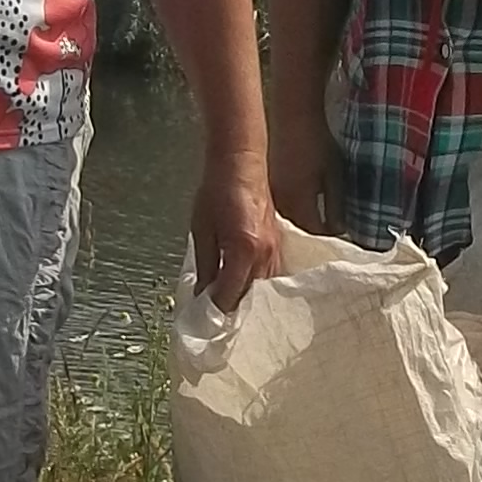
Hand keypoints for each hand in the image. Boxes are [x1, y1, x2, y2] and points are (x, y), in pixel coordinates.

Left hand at [192, 154, 282, 308]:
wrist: (240, 163)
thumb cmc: (217, 190)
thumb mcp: (202, 230)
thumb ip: (205, 267)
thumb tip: (203, 295)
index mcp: (243, 250)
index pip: (230, 294)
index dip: (215, 309)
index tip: (203, 319)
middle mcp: (265, 253)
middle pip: (250, 296)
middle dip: (232, 307)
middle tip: (214, 315)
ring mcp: (276, 249)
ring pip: (263, 288)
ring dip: (246, 297)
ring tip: (227, 302)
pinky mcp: (279, 243)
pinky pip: (271, 274)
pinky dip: (258, 283)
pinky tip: (244, 285)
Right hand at [266, 110, 338, 237]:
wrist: (293, 115)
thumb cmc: (317, 140)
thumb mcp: (334, 175)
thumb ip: (335, 207)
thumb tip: (338, 229)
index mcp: (299, 202)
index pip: (315, 233)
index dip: (328, 236)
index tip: (339, 236)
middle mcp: (281, 202)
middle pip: (296, 232)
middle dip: (311, 236)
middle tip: (326, 236)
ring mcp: (270, 194)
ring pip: (283, 222)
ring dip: (296, 226)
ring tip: (311, 225)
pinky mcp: (265, 185)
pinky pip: (276, 208)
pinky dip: (287, 213)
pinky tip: (295, 209)